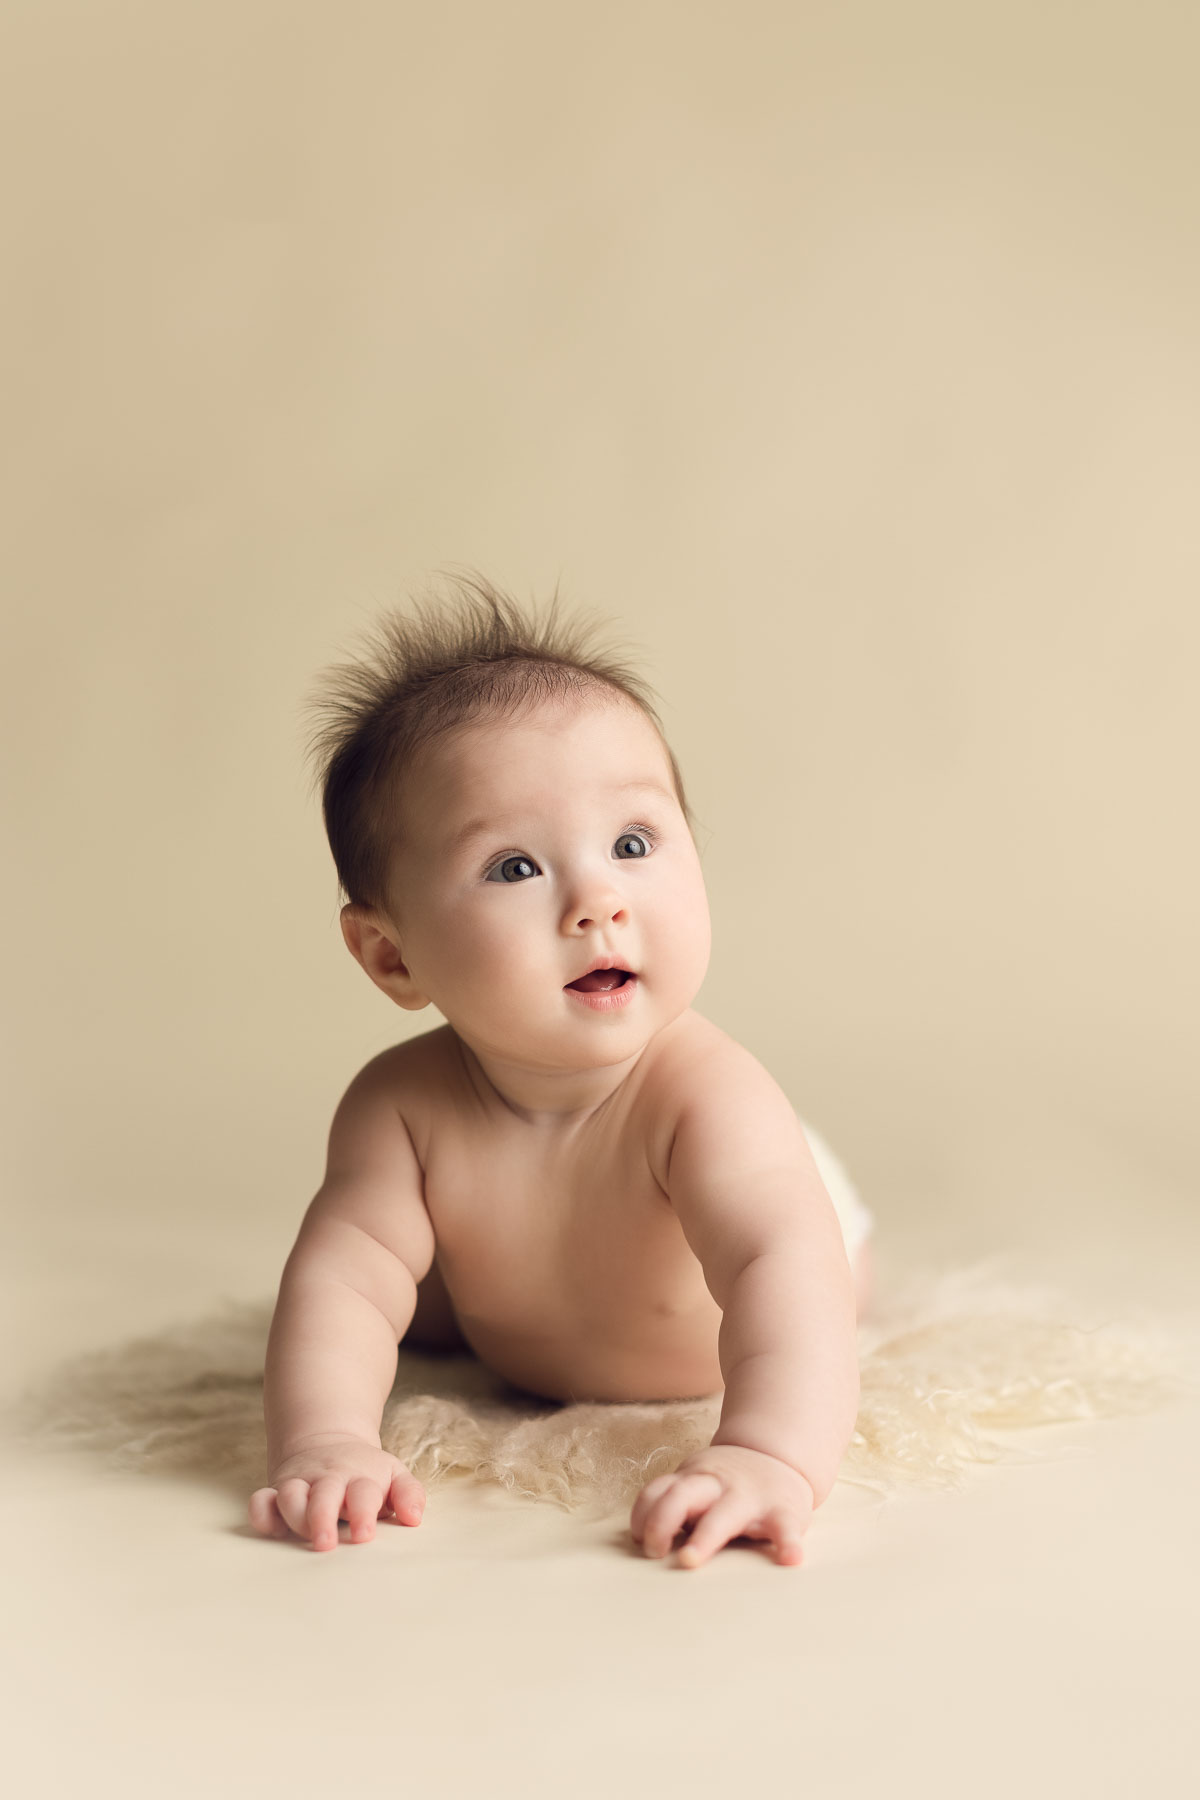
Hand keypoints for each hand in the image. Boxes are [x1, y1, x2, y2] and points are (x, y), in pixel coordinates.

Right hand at [248, 1436, 425, 1551]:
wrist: (329, 1442)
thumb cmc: (367, 1473)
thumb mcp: (394, 1475)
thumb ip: (409, 1494)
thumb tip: (414, 1518)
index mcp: (361, 1477)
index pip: (362, 1493)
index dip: (363, 1512)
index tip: (364, 1534)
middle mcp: (329, 1479)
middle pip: (323, 1495)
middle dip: (323, 1518)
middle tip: (326, 1543)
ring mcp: (301, 1483)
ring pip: (290, 1496)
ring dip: (295, 1515)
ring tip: (305, 1537)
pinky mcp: (277, 1490)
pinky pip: (261, 1500)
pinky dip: (261, 1513)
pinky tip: (270, 1529)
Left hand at [630, 1444, 813, 1568]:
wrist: (780, 1455)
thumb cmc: (726, 1483)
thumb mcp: (698, 1482)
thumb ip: (676, 1503)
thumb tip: (642, 1540)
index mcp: (694, 1479)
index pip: (660, 1490)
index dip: (644, 1514)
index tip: (639, 1540)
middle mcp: (718, 1484)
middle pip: (683, 1495)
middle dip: (663, 1520)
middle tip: (653, 1553)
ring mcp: (750, 1496)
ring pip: (725, 1513)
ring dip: (706, 1536)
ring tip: (689, 1560)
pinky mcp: (783, 1510)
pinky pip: (785, 1526)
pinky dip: (788, 1542)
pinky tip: (790, 1560)